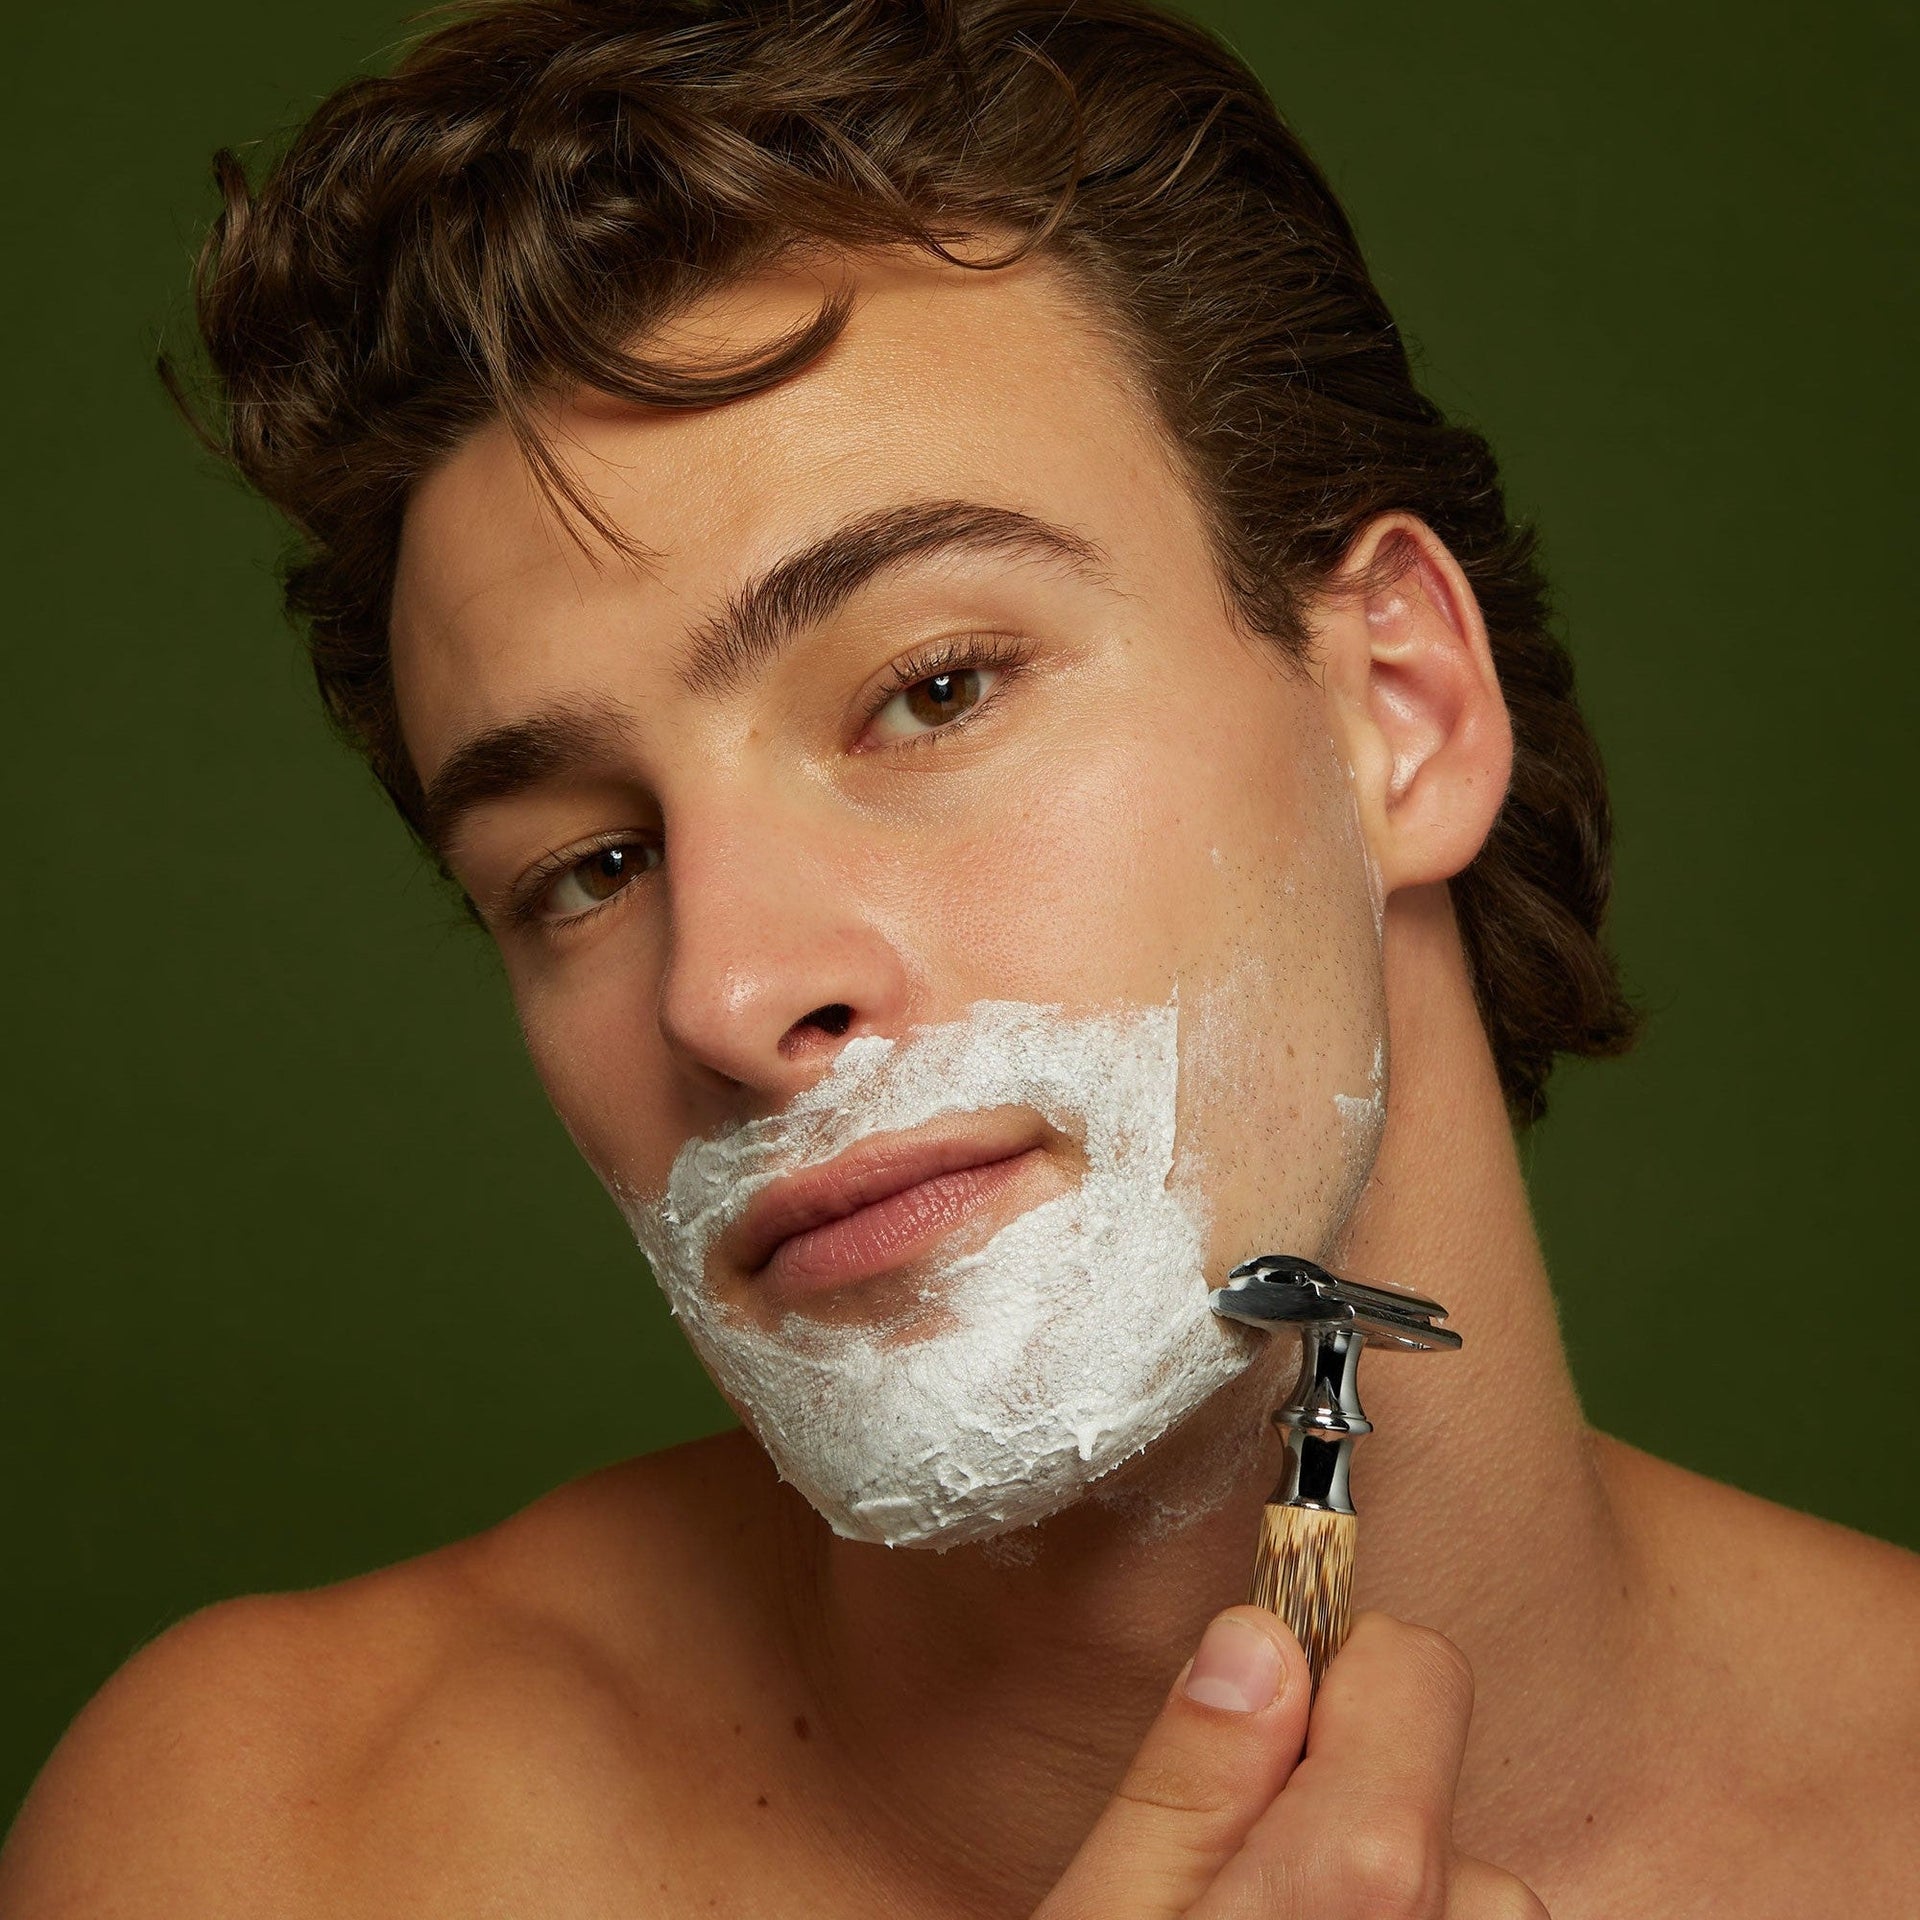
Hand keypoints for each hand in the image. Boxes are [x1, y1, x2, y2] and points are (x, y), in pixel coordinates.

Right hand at [1036, 1608, 1546, 1918]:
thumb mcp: (1100, 1919)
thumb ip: (1184, 1786)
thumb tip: (1255, 1640)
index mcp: (1353, 1885)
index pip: (1417, 1676)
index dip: (1342, 1667)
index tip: (1267, 1707)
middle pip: (1446, 1802)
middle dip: (1356, 1804)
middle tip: (1248, 1866)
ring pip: (1474, 1900)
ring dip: (1394, 1898)